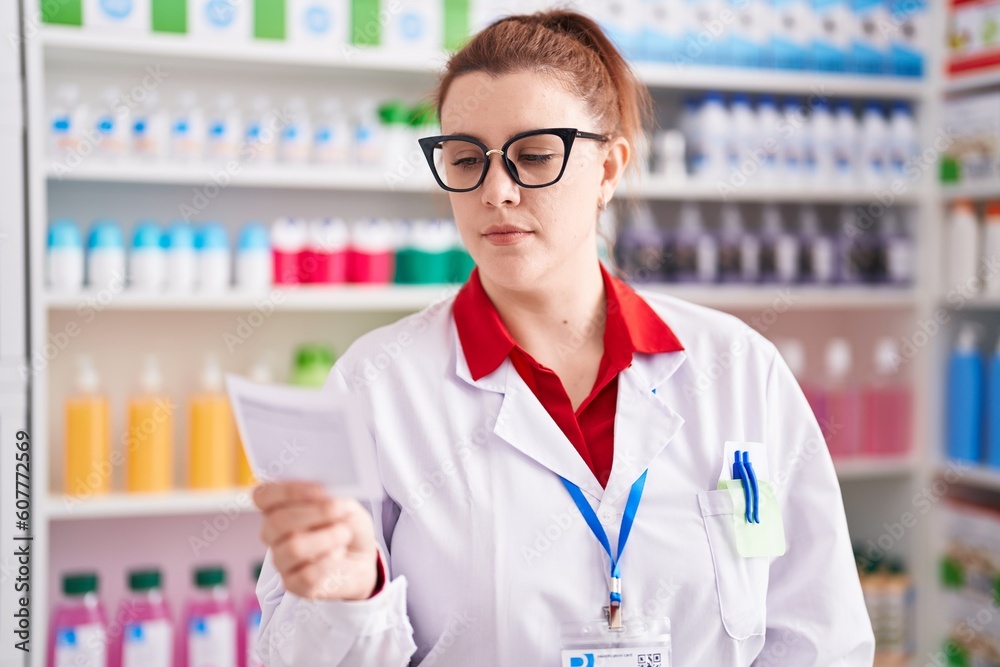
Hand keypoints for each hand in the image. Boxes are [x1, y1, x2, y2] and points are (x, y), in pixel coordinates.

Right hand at [254, 481, 378, 600]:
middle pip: (277, 522)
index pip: (264, 496)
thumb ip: (336, 499)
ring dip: (326, 538)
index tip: (320, 490)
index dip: (287, 491)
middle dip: (315, 513)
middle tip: (340, 509)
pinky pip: (306, 575)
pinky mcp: (294, 584)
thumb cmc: (348, 525)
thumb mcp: (346, 505)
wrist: (362, 558)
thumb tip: (329, 499)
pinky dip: (328, 562)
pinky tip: (338, 554)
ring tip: (345, 533)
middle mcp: (273, 534)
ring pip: (293, 549)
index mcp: (279, 507)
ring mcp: (281, 560)